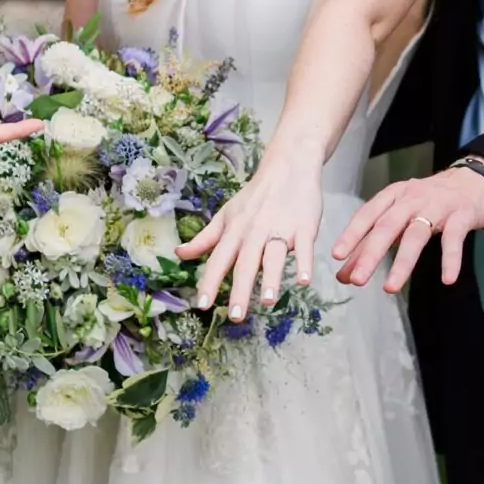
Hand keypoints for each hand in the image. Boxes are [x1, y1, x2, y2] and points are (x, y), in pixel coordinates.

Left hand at [182, 152, 321, 320]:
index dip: (209, 282)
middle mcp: (254, 232)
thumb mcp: (227, 215)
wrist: (288, 167)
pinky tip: (303, 281)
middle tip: (235, 316)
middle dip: (240, 290)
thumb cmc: (256, 196)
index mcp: (234, 231)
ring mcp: (280, 229)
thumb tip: (179, 255)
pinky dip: (304, 263)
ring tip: (266, 301)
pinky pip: (304, 247)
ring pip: (273, 256)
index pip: (219, 260)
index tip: (202, 305)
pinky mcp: (304, 227)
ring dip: (270, 278)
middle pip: (245, 263)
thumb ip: (205, 238)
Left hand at [334, 165, 483, 292]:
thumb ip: (373, 244)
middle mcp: (413, 198)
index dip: (352, 234)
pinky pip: (453, 239)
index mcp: (394, 196)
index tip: (336, 256)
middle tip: (356, 279)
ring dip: (402, 263)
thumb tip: (343, 274)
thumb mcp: (401, 216)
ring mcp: (438, 206)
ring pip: (416, 235)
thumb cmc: (432, 201)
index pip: (368, 214)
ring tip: (390, 288)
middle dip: (370, 254)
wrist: (475, 181)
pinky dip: (450, 260)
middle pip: (388, 226)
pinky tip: (447, 280)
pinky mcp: (462, 216)